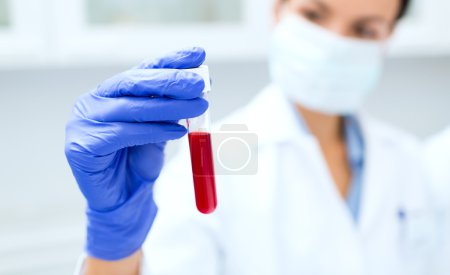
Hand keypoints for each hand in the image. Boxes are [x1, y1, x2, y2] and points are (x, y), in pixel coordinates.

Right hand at [65, 47, 207, 259]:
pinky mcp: (81, 146)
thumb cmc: (138, 161)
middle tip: (199, 81)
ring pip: (132, 108)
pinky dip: (155, 131)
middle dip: (170, 80)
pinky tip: (179, 131)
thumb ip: (171, 110)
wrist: (121, 200)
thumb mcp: (160, 130)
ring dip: (170, 106)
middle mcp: (94, 102)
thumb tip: (199, 87)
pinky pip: (124, 134)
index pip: (143, 70)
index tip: (198, 54)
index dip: (171, 61)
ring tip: (199, 105)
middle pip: (134, 83)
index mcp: (112, 93)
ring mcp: (83, 122)